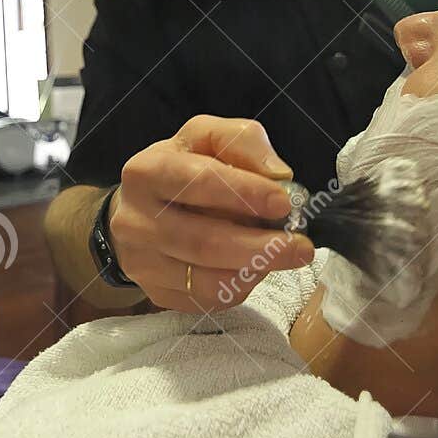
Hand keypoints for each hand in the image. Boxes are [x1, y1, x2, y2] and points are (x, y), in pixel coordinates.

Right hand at [108, 116, 315, 311]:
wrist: (137, 209)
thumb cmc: (181, 169)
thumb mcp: (206, 137)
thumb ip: (243, 141)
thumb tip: (278, 174)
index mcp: (146, 172)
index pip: (196, 182)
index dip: (243, 193)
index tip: (283, 203)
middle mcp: (136, 221)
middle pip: (202, 242)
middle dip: (260, 247)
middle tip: (301, 247)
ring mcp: (142, 262)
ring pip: (205, 280)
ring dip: (254, 271)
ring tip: (284, 257)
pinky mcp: (154, 292)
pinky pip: (205, 300)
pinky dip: (238, 287)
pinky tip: (253, 269)